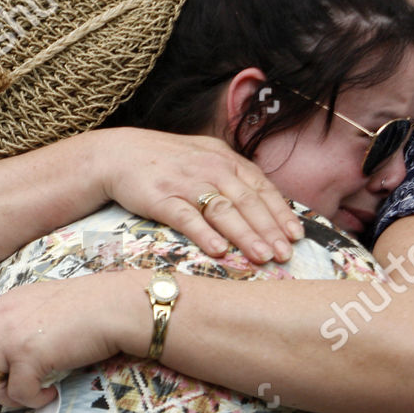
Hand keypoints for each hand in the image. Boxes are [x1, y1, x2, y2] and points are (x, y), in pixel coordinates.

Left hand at [0, 271, 141, 408]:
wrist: (112, 306)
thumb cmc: (85, 307)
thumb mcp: (36, 306)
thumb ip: (13, 325)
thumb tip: (4, 357)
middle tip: (9, 390)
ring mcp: (8, 338)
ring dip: (11, 396)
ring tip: (35, 391)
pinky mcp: (27, 356)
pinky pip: (18, 393)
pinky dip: (35, 400)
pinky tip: (52, 392)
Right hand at [95, 128, 301, 262]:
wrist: (117, 154)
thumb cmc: (164, 161)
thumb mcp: (203, 157)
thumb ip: (230, 176)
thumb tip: (261, 204)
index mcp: (225, 160)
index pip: (261, 187)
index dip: (281, 212)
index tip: (296, 236)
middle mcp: (210, 169)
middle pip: (248, 202)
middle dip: (270, 230)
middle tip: (285, 254)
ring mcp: (186, 183)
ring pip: (224, 211)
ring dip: (246, 235)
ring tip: (262, 257)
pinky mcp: (161, 197)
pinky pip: (187, 217)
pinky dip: (205, 234)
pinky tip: (220, 251)